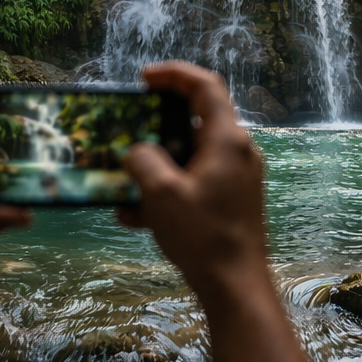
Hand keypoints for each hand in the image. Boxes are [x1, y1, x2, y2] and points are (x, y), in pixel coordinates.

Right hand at [119, 62, 270, 313]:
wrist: (235, 287)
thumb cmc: (202, 235)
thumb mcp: (161, 194)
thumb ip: (144, 161)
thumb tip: (139, 151)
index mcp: (227, 139)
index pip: (205, 86)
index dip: (174, 74)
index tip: (144, 78)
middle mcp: (238, 152)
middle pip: (197, 121)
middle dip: (158, 125)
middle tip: (129, 127)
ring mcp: (237, 178)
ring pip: (191, 157)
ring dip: (157, 165)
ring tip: (123, 180)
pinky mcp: (232, 201)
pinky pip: (195, 184)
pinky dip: (167, 191)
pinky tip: (133, 217)